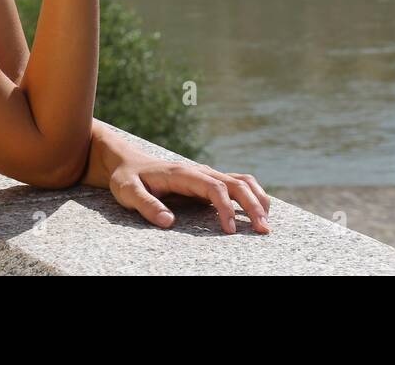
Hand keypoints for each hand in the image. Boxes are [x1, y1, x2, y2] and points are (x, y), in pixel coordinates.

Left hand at [106, 153, 271, 233]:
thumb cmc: (128, 179)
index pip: (213, 187)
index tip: (229, 231)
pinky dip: (252, 195)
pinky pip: (237, 185)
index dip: (225, 208)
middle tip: (263, 230)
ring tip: (267, 222)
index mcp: (183, 173)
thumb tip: (168, 222)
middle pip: (235, 183)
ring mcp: (207, 175)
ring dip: (258, 199)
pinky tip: (259, 211)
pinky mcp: (209, 182)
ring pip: (241, 181)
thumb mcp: (128, 192)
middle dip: (252, 205)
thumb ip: (147, 205)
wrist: (129, 164)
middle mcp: (200, 171)